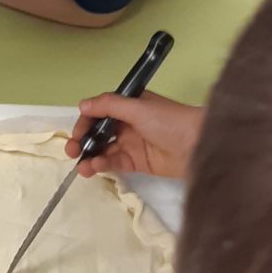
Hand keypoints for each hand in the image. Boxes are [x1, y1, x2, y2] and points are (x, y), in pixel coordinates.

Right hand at [65, 93, 202, 180]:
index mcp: (129, 105)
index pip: (99, 112)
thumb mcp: (138, 107)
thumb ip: (109, 105)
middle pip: (98, 132)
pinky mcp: (138, 163)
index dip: (85, 122)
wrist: (199, 145)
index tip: (77, 133)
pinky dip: (103, 165)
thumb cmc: (170, 121)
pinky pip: (115, 163)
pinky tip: (95, 167)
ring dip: (91, 156)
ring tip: (83, 166)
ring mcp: (132, 144)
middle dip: (83, 141)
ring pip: (104, 150)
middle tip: (72, 152)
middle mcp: (128, 123)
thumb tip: (82, 105)